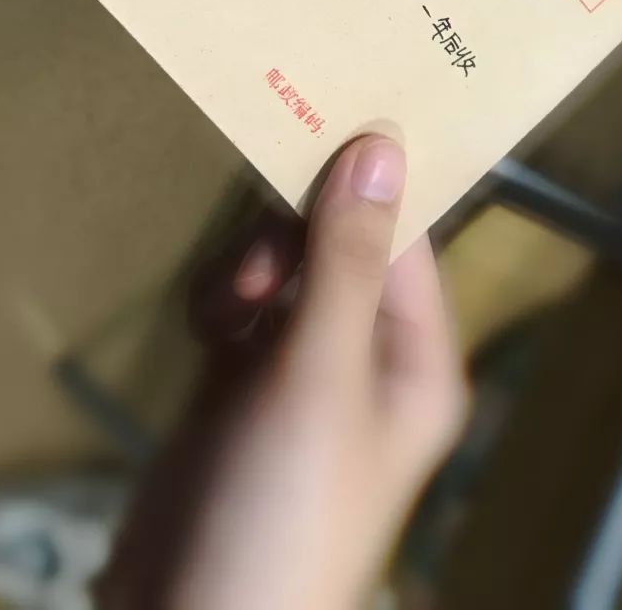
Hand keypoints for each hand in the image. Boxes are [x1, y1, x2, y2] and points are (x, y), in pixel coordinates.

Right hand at [98, 135, 464, 609]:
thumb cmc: (279, 505)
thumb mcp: (318, 378)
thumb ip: (345, 259)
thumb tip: (382, 142)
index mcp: (417, 357)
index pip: (405, 233)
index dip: (366, 178)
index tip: (317, 115)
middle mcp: (368, 353)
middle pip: (336, 238)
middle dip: (288, 238)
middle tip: (255, 272)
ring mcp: (301, 368)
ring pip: (281, 262)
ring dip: (246, 270)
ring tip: (224, 317)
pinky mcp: (241, 381)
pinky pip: (238, 300)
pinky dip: (218, 303)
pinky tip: (204, 335)